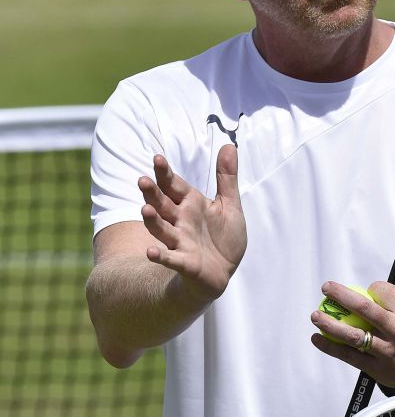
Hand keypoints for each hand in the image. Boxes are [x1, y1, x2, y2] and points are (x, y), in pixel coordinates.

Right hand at [138, 144, 245, 302]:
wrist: (223, 271)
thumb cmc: (223, 237)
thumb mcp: (229, 204)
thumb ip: (227, 177)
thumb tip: (229, 145)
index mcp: (191, 204)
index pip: (174, 185)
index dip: (165, 173)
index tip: (157, 158)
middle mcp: (181, 221)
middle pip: (162, 205)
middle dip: (152, 193)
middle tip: (142, 180)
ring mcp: (180, 242)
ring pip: (162, 229)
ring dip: (153, 221)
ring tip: (144, 209)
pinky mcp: (185, 262)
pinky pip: (171, 258)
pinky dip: (161, 256)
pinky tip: (151, 253)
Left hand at [310, 237, 394, 391]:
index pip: (380, 291)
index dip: (372, 289)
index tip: (372, 292)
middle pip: (363, 309)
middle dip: (341, 296)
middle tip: (326, 288)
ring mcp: (386, 349)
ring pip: (353, 335)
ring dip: (330, 324)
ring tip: (315, 315)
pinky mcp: (377, 367)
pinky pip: (350, 356)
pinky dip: (331, 347)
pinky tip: (318, 338)